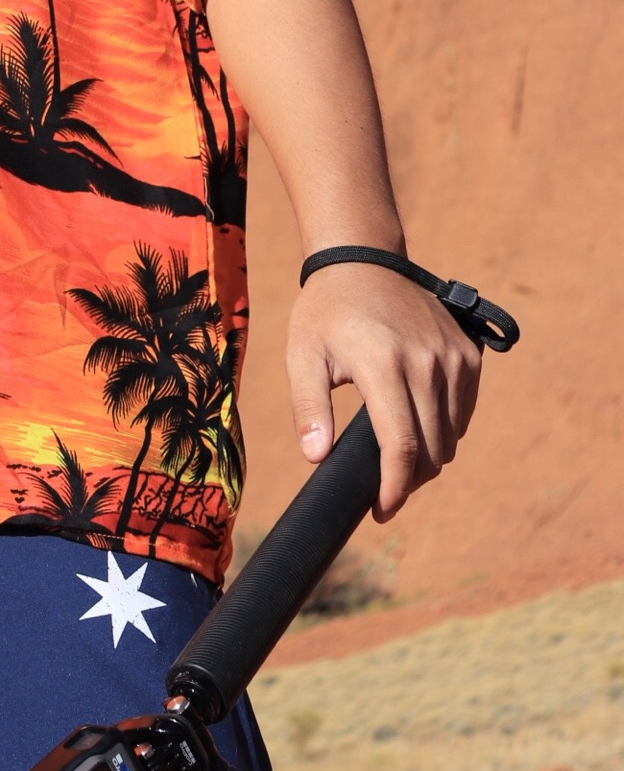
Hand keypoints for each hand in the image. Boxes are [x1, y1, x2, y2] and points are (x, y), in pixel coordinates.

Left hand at [286, 263, 482, 519]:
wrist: (362, 259)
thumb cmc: (326, 311)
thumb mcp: (302, 355)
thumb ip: (308, 407)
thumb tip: (316, 459)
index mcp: (383, 364)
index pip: (402, 447)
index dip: (394, 490)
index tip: (380, 511)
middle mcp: (426, 362)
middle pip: (432, 450)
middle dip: (409, 480)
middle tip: (383, 486)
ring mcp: (452, 357)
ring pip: (452, 436)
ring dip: (429, 457)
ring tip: (397, 456)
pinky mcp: (468, 354)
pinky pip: (464, 411)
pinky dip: (446, 429)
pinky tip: (418, 425)